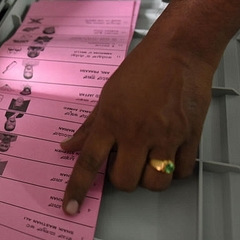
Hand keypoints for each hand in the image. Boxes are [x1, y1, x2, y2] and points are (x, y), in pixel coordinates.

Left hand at [60, 30, 213, 214]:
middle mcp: (136, 131)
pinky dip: (173, 170)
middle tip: (124, 162)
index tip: (70, 206)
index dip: (77, 188)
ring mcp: (165, 135)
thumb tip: (68, 146)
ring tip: (147, 160)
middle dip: (121, 178)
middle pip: (123, 180)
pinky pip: (180, 171)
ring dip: (148, 178)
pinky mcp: (189, 136)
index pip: (88, 162)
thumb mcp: (106, 95)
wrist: (179, 52)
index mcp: (111, 120)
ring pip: (154, 182)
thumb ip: (89, 126)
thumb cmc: (142, 68)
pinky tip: (167, 153)